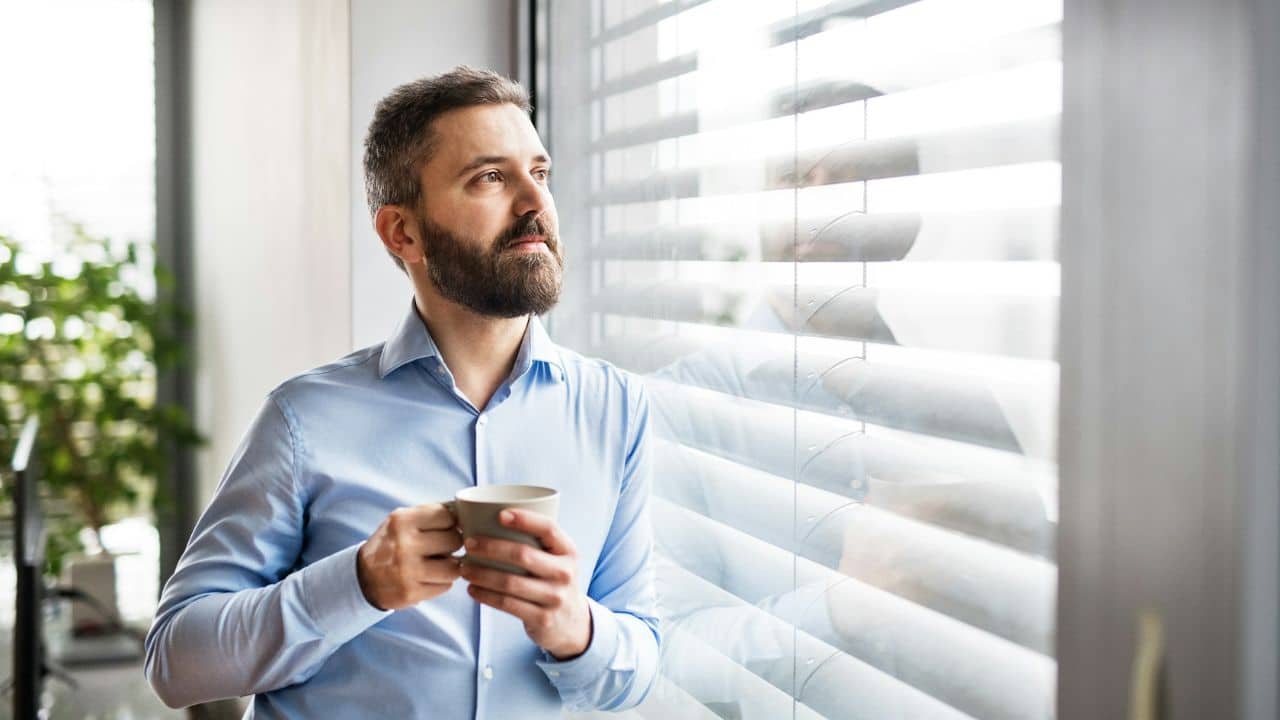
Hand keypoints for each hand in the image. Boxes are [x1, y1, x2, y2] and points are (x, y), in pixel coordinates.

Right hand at [357, 503, 463, 610]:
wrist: (362, 578)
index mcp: (402, 521)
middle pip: (454, 540)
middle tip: (445, 546)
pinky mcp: (411, 593)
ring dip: (451, 565)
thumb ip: (430, 514)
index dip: (453, 521)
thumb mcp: (401, 521)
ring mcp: (407, 571)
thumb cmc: (390, 544)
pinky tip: (430, 577)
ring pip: (454, 567)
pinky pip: (445, 586)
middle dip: (453, 543)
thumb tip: (465, 513)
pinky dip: (442, 582)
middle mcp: (404, 545)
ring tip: (440, 563)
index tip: (449, 527)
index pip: (447, 515)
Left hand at [460, 509, 591, 659]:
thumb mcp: (556, 558)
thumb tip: (489, 518)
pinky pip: (507, 604)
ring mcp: (555, 597)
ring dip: (482, 574)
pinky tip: (472, 589)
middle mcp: (565, 573)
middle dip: (491, 547)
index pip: (548, 528)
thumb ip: (536, 541)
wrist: (571, 621)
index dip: (525, 519)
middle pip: (523, 555)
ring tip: (464, 568)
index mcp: (568, 551)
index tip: (500, 514)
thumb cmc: (553, 579)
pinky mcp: (542, 618)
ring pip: (510, 582)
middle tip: (469, 543)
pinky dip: (485, 595)